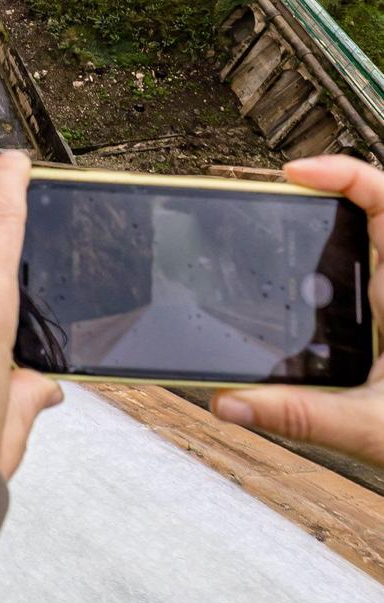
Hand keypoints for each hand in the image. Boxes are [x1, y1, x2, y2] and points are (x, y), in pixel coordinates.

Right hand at [213, 154, 383, 469]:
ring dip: (326, 222)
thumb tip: (233, 402)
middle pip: (371, 209)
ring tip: (274, 221)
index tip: (294, 175)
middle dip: (322, 191)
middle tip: (271, 197)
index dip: (341, 173)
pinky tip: (293, 280)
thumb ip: (299, 416)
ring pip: (368, 237)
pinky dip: (328, 261)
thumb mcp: (369, 429)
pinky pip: (363, 269)